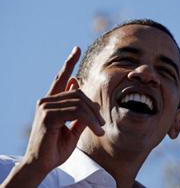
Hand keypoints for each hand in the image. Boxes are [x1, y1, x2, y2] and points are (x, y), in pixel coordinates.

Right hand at [2, 47, 103, 187]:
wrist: (42, 164)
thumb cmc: (56, 147)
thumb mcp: (73, 128)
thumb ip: (79, 112)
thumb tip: (82, 92)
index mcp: (51, 102)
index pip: (60, 78)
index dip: (69, 63)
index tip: (77, 49)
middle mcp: (46, 101)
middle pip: (78, 93)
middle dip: (94, 107)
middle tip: (102, 123)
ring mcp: (45, 107)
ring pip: (79, 102)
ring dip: (94, 117)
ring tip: (100, 130)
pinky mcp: (47, 115)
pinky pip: (76, 111)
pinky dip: (90, 121)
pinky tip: (97, 131)